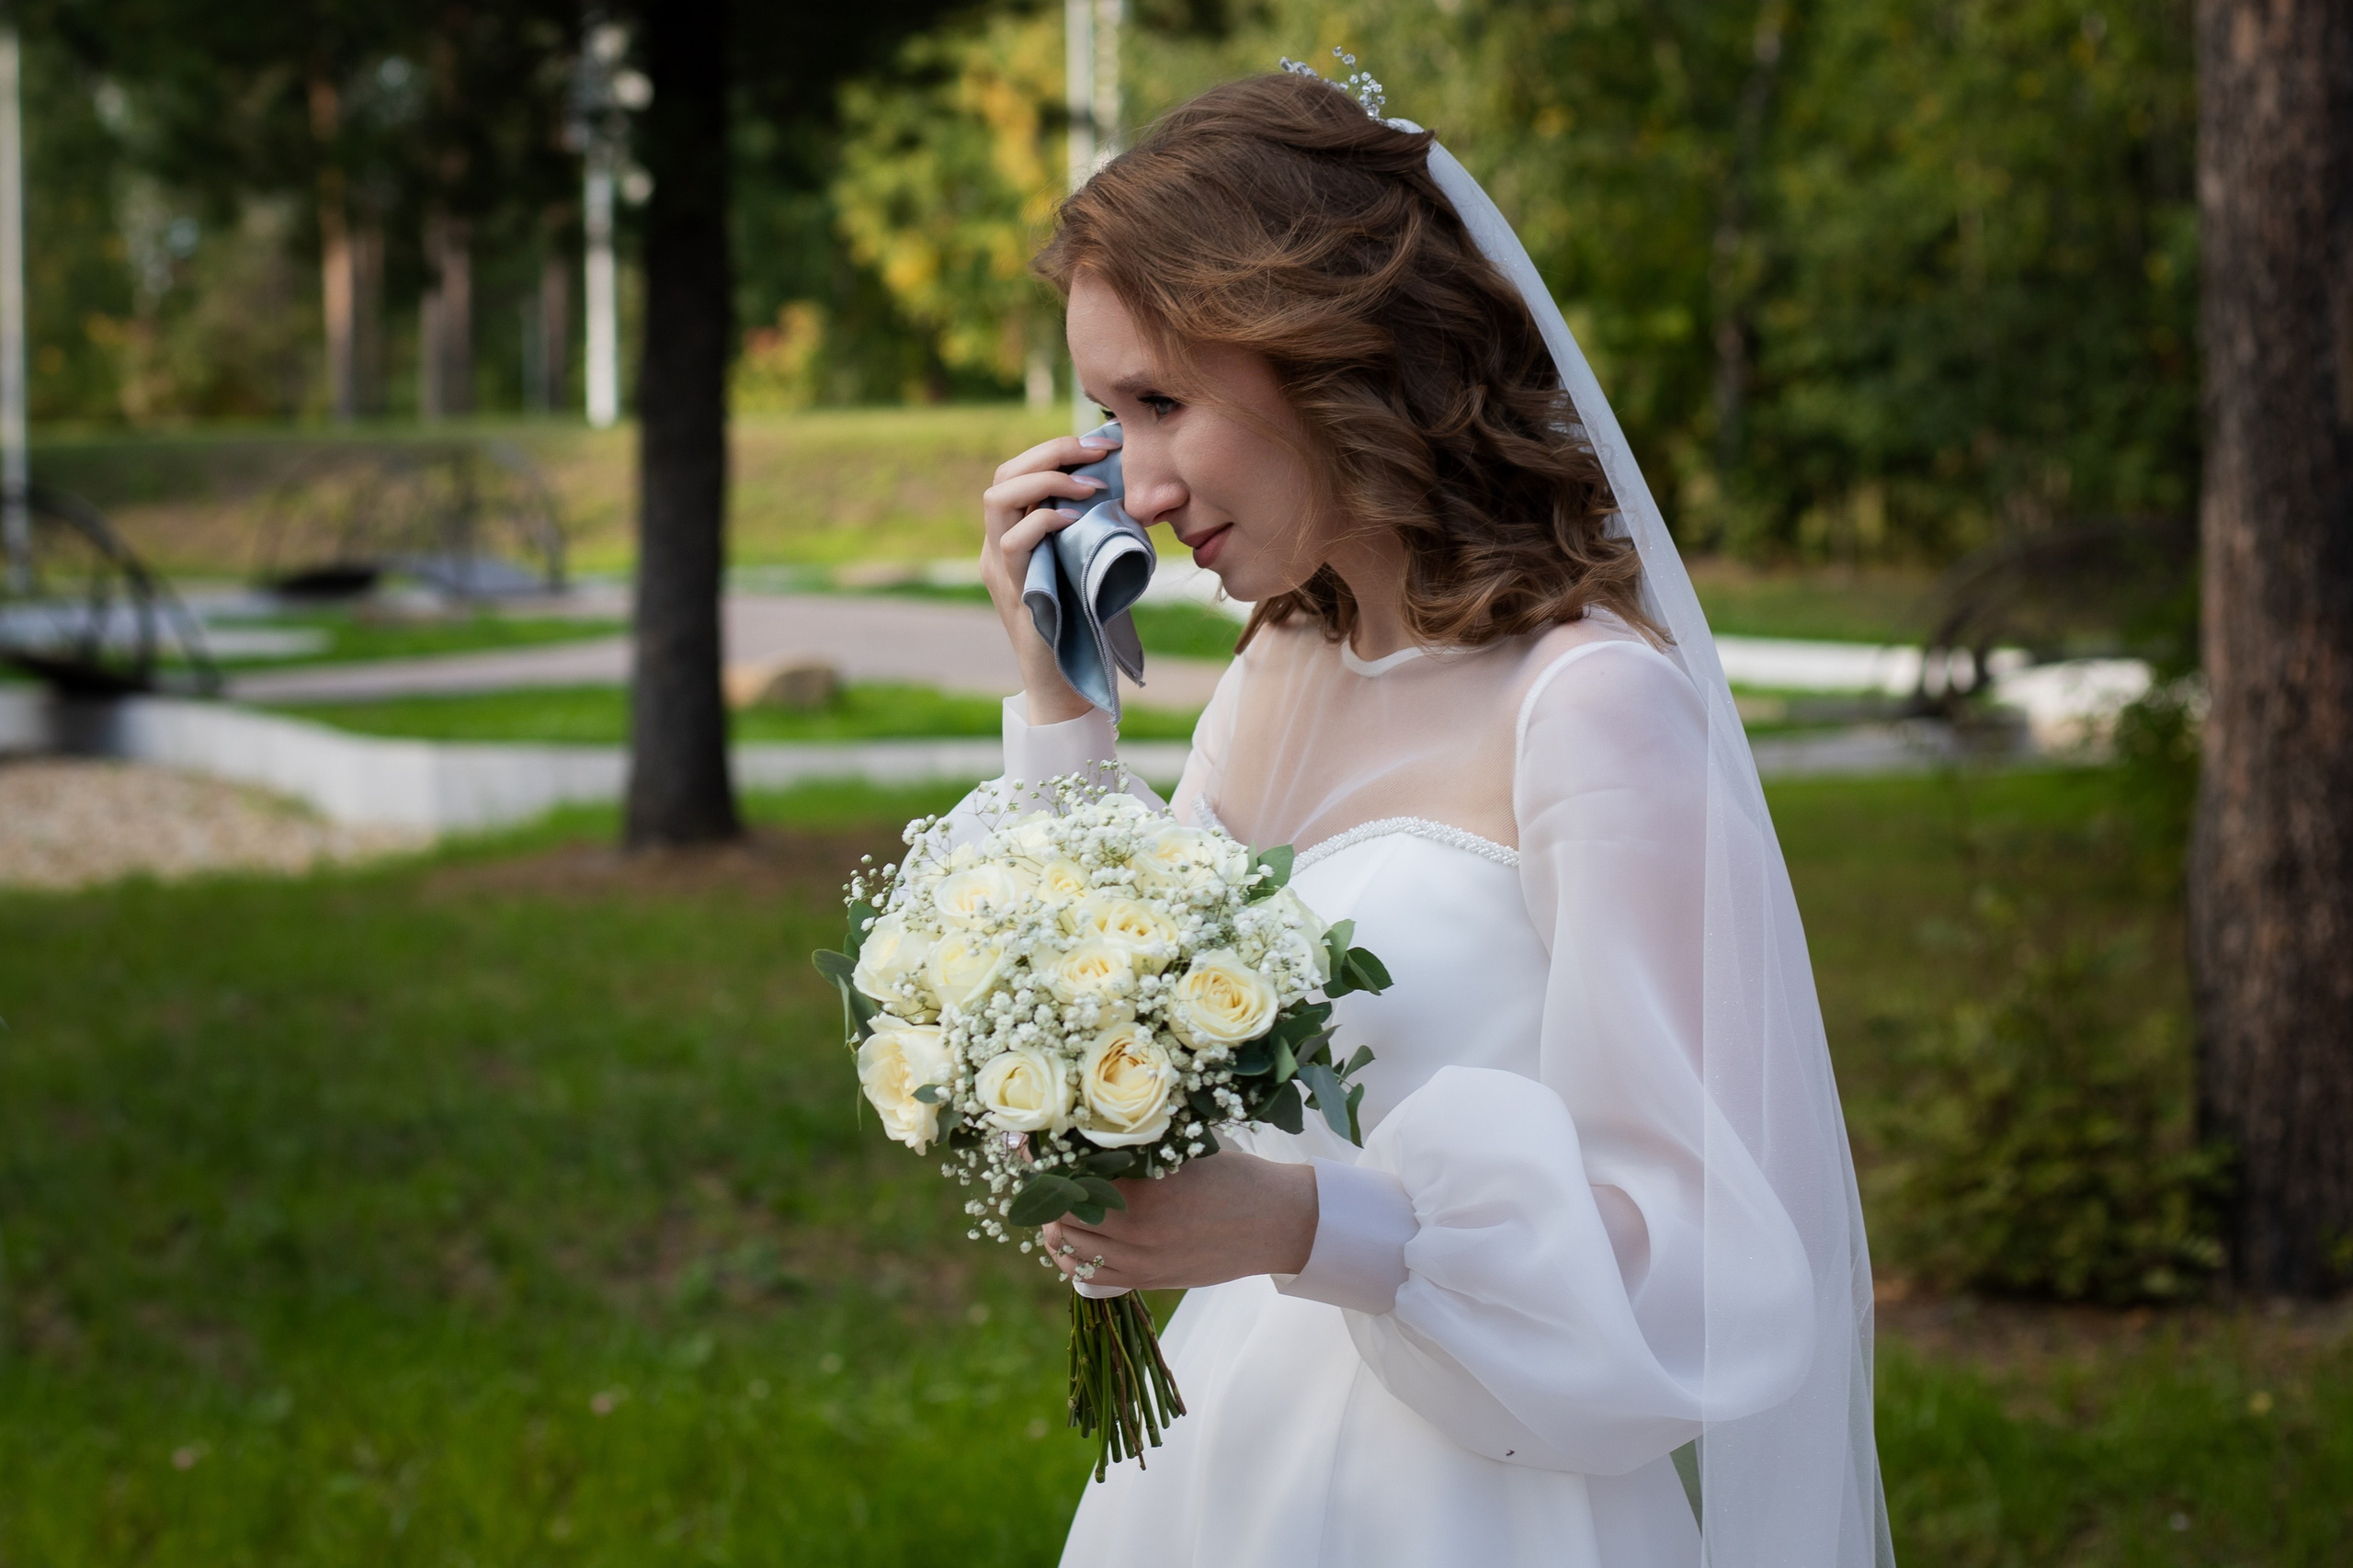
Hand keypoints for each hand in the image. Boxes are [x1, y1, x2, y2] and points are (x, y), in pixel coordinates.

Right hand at [981, 430, 1123, 726]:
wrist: (1069, 681)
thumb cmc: (1087, 623)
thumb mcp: (1089, 562)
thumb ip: (1091, 527)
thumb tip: (1126, 487)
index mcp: (1013, 535)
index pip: (1017, 473)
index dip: (1053, 450)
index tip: (1097, 444)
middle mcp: (996, 546)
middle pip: (1003, 475)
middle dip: (1049, 453)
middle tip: (1093, 453)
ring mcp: (999, 568)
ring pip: (997, 499)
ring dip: (1047, 481)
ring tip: (1089, 486)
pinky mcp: (1012, 590)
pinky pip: (1014, 542)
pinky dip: (1045, 521)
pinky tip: (1076, 520)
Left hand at [1040, 1149, 1317, 1291]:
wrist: (1277, 1223)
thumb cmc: (1235, 1176)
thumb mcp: (1185, 1151)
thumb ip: (1139, 1149)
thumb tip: (1088, 1132)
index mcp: (1143, 1194)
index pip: (1072, 1180)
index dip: (1049, 1163)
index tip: (1038, 1148)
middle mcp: (1136, 1233)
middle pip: (1063, 1217)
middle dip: (1049, 1195)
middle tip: (1048, 1176)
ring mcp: (1141, 1263)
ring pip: (1072, 1250)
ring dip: (1057, 1227)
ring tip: (1056, 1208)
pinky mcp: (1150, 1281)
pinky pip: (1092, 1278)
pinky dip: (1074, 1259)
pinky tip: (1072, 1241)